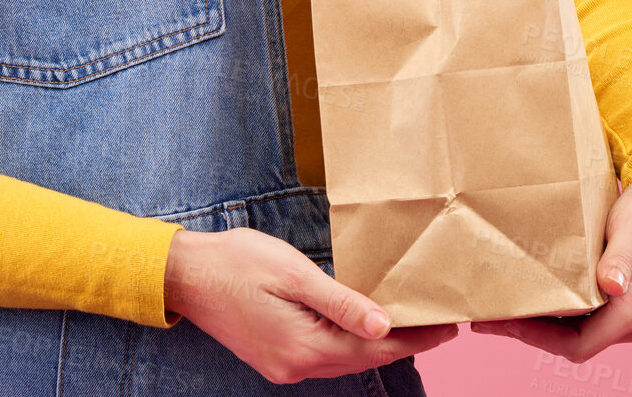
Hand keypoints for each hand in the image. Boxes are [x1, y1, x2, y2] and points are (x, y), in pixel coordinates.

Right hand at [164, 227, 457, 384]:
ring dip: (374, 344)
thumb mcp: (292, 274)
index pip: (373, 350)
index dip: (413, 339)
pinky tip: (359, 326)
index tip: (447, 328)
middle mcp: (295, 366)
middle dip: (400, 343)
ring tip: (407, 324)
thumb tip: (383, 326)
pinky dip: (348, 342)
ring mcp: (282, 365)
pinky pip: (322, 354)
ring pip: (342, 359)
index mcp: (304, 347)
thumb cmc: (235, 263)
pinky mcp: (274, 356)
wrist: (185, 274)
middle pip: (360, 360)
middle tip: (437, 324)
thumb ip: (340, 302)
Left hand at [470, 170, 631, 360]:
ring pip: (582, 331)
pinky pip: (591, 317)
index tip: (500, 320)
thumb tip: (610, 287)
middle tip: (487, 314)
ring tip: (504, 303)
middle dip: (530, 332)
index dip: (535, 337)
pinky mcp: (631, 300)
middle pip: (575, 342)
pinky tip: (536, 292)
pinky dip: (561, 312)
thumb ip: (621, 257)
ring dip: (543, 323)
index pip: (579, 343)